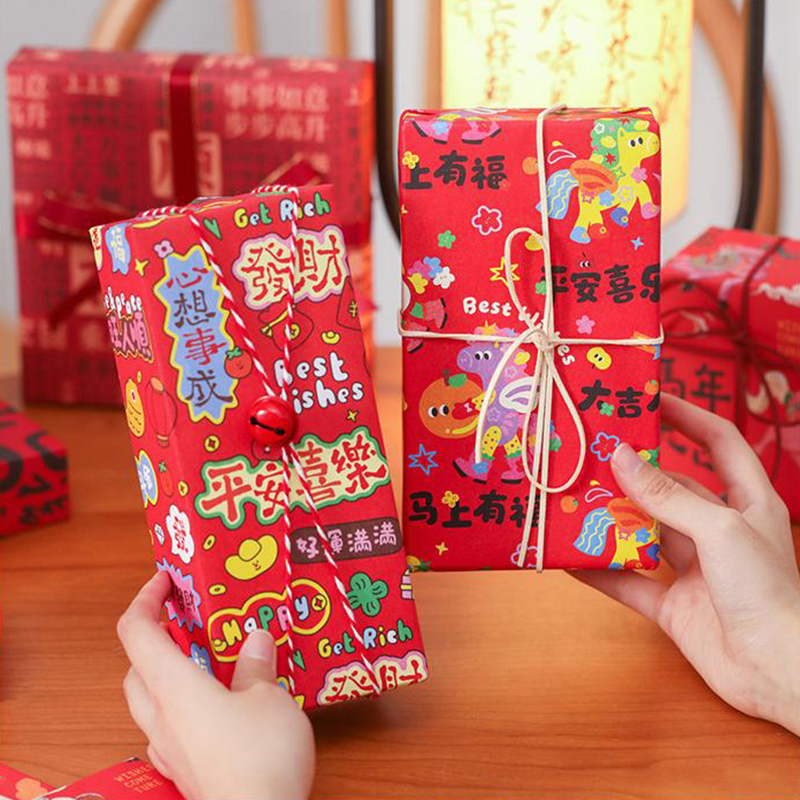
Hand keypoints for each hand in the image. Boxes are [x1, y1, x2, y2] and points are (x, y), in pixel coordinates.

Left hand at [118, 571, 314, 799]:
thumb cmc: (259, 757)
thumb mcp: (269, 697)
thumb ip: (255, 666)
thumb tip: (254, 639)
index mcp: (174, 687)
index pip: (137, 632)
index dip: (146, 598)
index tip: (167, 580)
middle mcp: (161, 717)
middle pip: (136, 668)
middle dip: (155, 638)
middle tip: (187, 621)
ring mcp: (170, 749)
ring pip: (150, 701)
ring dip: (168, 673)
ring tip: (209, 660)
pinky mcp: (185, 771)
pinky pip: (170, 728)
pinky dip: (183, 706)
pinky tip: (217, 708)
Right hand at [574, 393, 799, 733]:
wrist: (778, 673)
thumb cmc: (765, 591)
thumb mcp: (719, 529)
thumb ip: (667, 496)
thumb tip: (620, 457)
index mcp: (747, 502)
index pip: (717, 442)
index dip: (687, 416)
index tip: (648, 399)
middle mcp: (719, 530)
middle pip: (670, 488)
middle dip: (634, 472)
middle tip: (592, 451)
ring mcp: (694, 569)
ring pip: (644, 534)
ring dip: (612, 521)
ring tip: (573, 499)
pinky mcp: (672, 606)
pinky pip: (629, 582)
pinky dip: (601, 572)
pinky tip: (572, 560)